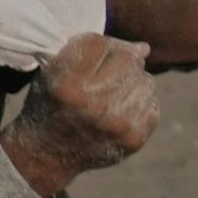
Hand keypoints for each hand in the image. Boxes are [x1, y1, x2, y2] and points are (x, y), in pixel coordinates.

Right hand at [2, 33, 158, 197]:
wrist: (45, 154)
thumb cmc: (50, 104)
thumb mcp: (51, 73)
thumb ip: (89, 53)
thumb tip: (145, 48)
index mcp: (66, 86)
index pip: (98, 43)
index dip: (96, 46)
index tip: (91, 56)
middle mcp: (94, 105)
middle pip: (129, 59)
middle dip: (120, 60)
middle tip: (105, 74)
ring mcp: (117, 124)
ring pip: (146, 81)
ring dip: (131, 83)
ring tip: (110, 95)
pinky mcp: (133, 139)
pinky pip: (152, 104)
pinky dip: (138, 104)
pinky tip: (118, 111)